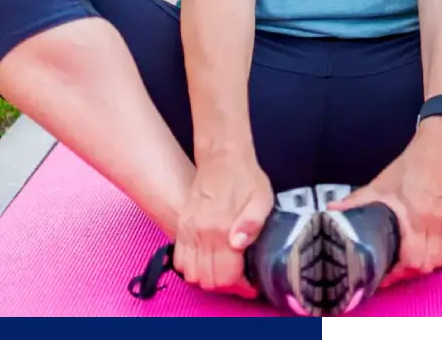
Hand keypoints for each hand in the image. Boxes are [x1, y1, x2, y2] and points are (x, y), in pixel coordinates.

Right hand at [173, 146, 273, 298]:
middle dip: (225, 282)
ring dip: (207, 276)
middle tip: (239, 274)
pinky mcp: (181, 226)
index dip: (240, 284)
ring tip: (224, 266)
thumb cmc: (245, 177)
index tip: (250, 281)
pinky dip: (193, 266)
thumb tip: (238, 245)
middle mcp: (201, 233)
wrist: (222, 155)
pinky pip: (180, 259)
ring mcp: (188, 230)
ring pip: (191, 274)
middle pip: (207, 280)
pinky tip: (209, 257)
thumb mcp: (261, 199)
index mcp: (222, 228)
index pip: (224, 276)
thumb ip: (253, 224)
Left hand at [329, 119, 441, 288]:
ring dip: (422, 265)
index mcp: (414, 216)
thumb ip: (357, 201)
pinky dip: (436, 254)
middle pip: (424, 264)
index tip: (382, 274)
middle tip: (391, 270)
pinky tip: (424, 251)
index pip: (410, 258)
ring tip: (406, 263)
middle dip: (407, 272)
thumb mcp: (381, 183)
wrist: (440, 148)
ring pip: (438, 259)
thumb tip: (332, 210)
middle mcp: (433, 223)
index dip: (395, 272)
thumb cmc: (410, 165)